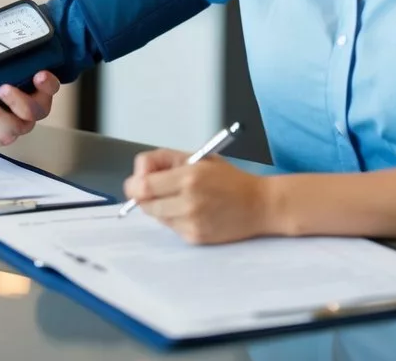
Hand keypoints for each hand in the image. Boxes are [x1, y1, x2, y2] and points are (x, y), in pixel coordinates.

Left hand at [0, 71, 59, 145]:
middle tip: (2, 88)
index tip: (38, 74)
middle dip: (18, 100)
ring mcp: (13, 126)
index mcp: (36, 91)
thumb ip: (3, 56)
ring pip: (10, 127)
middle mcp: (29, 111)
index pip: (51, 88)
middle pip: (33, 111)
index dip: (48, 84)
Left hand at [122, 149, 270, 244]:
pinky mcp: (195, 237)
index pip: (143, 186)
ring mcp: (192, 223)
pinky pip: (171, 227)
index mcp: (189, 177)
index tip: (137, 181)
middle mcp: (189, 202)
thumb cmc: (230, 179)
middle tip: (155, 189)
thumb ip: (165, 159)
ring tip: (178, 198)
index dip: (134, 184)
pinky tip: (192, 211)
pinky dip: (174, 218)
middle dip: (145, 196)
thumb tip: (139, 171)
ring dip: (160, 207)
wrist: (260, 205)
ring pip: (156, 216)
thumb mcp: (199, 157)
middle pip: (145, 204)